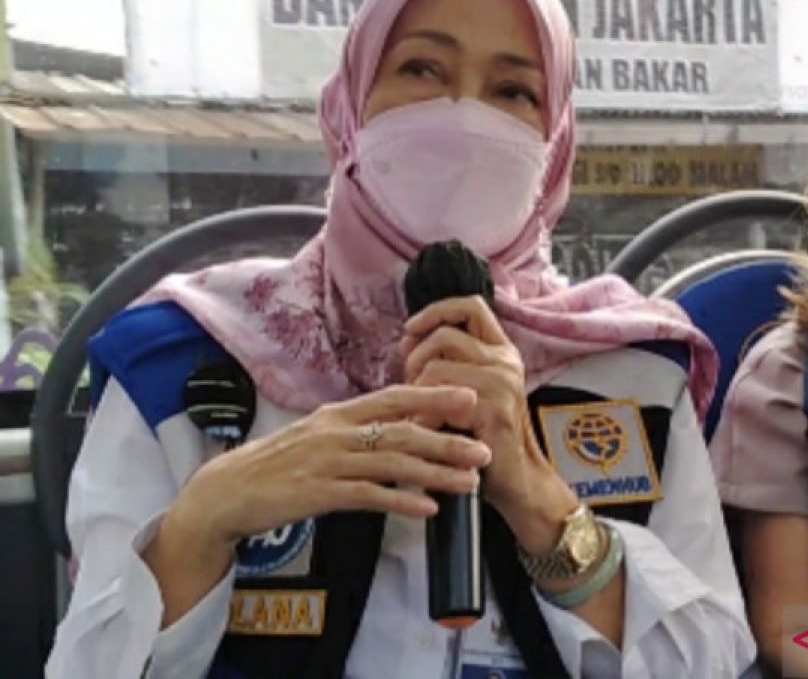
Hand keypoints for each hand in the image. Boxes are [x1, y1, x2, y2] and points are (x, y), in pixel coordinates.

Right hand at [172, 384, 492, 550]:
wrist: (226, 492)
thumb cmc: (278, 465)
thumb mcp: (320, 437)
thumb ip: (359, 431)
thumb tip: (403, 427)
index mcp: (339, 414)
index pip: (394, 398)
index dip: (433, 395)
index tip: (469, 397)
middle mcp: (336, 432)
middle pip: (401, 431)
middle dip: (447, 439)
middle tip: (484, 447)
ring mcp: (326, 462)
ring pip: (391, 463)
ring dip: (435, 472)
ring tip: (469, 481)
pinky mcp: (317, 494)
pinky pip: (367, 496)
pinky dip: (400, 502)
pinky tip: (427, 509)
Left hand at [401, 296, 577, 548]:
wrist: (518, 481)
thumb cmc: (487, 439)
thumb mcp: (468, 392)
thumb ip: (445, 363)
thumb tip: (407, 339)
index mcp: (502, 352)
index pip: (470, 306)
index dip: (436, 311)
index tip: (411, 328)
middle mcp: (506, 362)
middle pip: (444, 336)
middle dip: (416, 360)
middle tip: (412, 389)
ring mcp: (502, 385)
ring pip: (436, 368)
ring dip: (416, 393)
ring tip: (419, 415)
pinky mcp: (493, 411)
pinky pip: (438, 402)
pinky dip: (422, 420)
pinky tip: (424, 435)